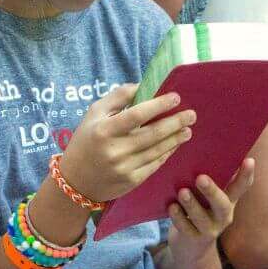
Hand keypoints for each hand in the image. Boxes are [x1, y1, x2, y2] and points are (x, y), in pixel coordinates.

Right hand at [59, 84, 195, 202]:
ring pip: (157, 150)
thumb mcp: (94, 114)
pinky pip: (155, 165)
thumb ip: (117, 98)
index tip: (176, 98)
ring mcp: (124, 167)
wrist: (75, 182)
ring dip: (175, 139)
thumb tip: (142, 86)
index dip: (158, 106)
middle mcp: (115, 150)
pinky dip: (166, 154)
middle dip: (175, 123)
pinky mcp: (131, 181)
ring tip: (188, 130)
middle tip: (191, 115)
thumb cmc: (86, 142)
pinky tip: (175, 145)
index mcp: (104, 130)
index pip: (137, 115)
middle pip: (152, 134)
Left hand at [166, 160, 255, 259]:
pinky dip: (178, 217)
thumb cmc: (197, 213)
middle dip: (212, 191)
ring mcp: (209, 230)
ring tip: (182, 192)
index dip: (246, 175)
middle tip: (200, 178)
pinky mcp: (193, 240)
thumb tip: (204, 150)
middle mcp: (222, 216)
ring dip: (192, 204)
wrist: (190, 250)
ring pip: (202, 219)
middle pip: (222, 205)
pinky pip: (186, 229)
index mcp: (228, 201)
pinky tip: (171, 207)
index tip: (249, 160)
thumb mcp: (208, 199)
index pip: (241, 188)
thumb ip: (210, 181)